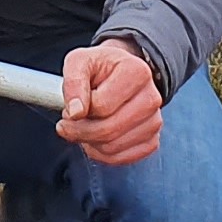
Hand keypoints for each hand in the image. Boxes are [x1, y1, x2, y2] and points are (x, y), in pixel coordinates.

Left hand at [56, 40, 162, 165]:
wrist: (117, 75)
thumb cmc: (97, 68)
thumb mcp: (79, 62)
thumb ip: (73, 83)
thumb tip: (75, 113)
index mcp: (137, 72)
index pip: (102, 106)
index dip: (78, 110)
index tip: (69, 107)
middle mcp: (152, 97)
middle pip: (109, 130)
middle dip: (79, 131)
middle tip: (67, 124)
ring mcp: (154, 121)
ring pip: (113, 147)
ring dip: (89, 142)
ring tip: (83, 127)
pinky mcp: (151, 140)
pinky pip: (122, 158)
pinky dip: (101, 154)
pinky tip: (94, 139)